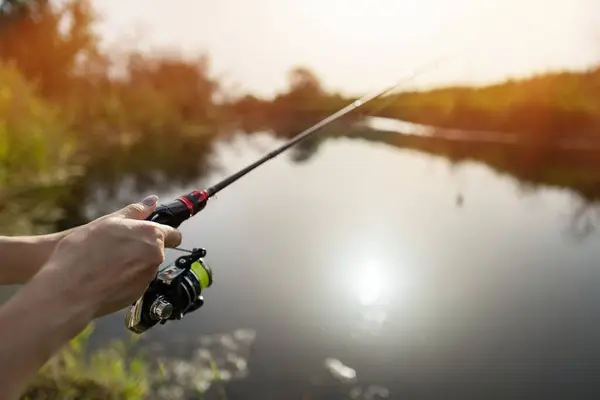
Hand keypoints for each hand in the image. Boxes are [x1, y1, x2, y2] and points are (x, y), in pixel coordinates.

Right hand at [40, 195, 181, 317]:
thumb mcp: (108, 222)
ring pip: (144, 267)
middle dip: (141, 248)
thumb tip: (152, 201)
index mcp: (152, 235)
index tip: (149, 234)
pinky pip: (134, 283)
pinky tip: (104, 277)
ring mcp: (147, 278)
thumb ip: (135, 212)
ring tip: (105, 263)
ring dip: (132, 264)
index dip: (164, 233)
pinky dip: (124, 279)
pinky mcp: (137, 295)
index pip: (174, 235)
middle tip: (115, 247)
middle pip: (156, 251)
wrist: (68, 289)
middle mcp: (156, 257)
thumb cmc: (84, 250)